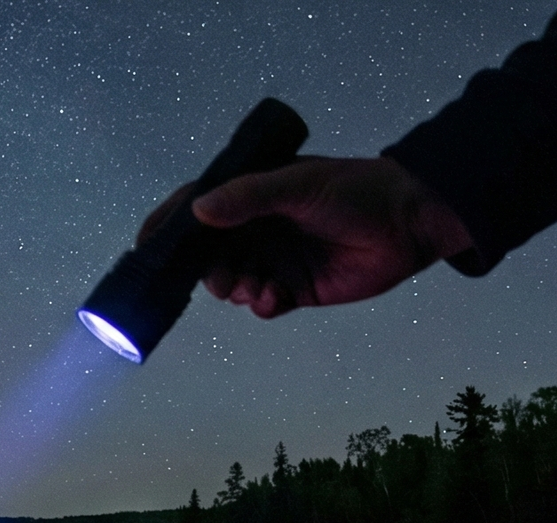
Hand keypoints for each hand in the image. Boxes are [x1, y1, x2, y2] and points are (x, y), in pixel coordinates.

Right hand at [138, 156, 474, 319]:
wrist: (409, 223)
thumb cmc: (354, 192)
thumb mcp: (298, 185)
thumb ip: (248, 196)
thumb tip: (198, 212)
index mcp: (251, 197)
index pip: (197, 209)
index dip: (169, 227)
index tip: (147, 248)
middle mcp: (257, 229)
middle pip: (208, 256)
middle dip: (206, 271)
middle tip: (222, 279)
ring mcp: (274, 259)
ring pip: (231, 284)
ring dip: (235, 289)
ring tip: (256, 287)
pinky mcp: (294, 289)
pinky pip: (261, 304)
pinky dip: (261, 304)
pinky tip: (275, 297)